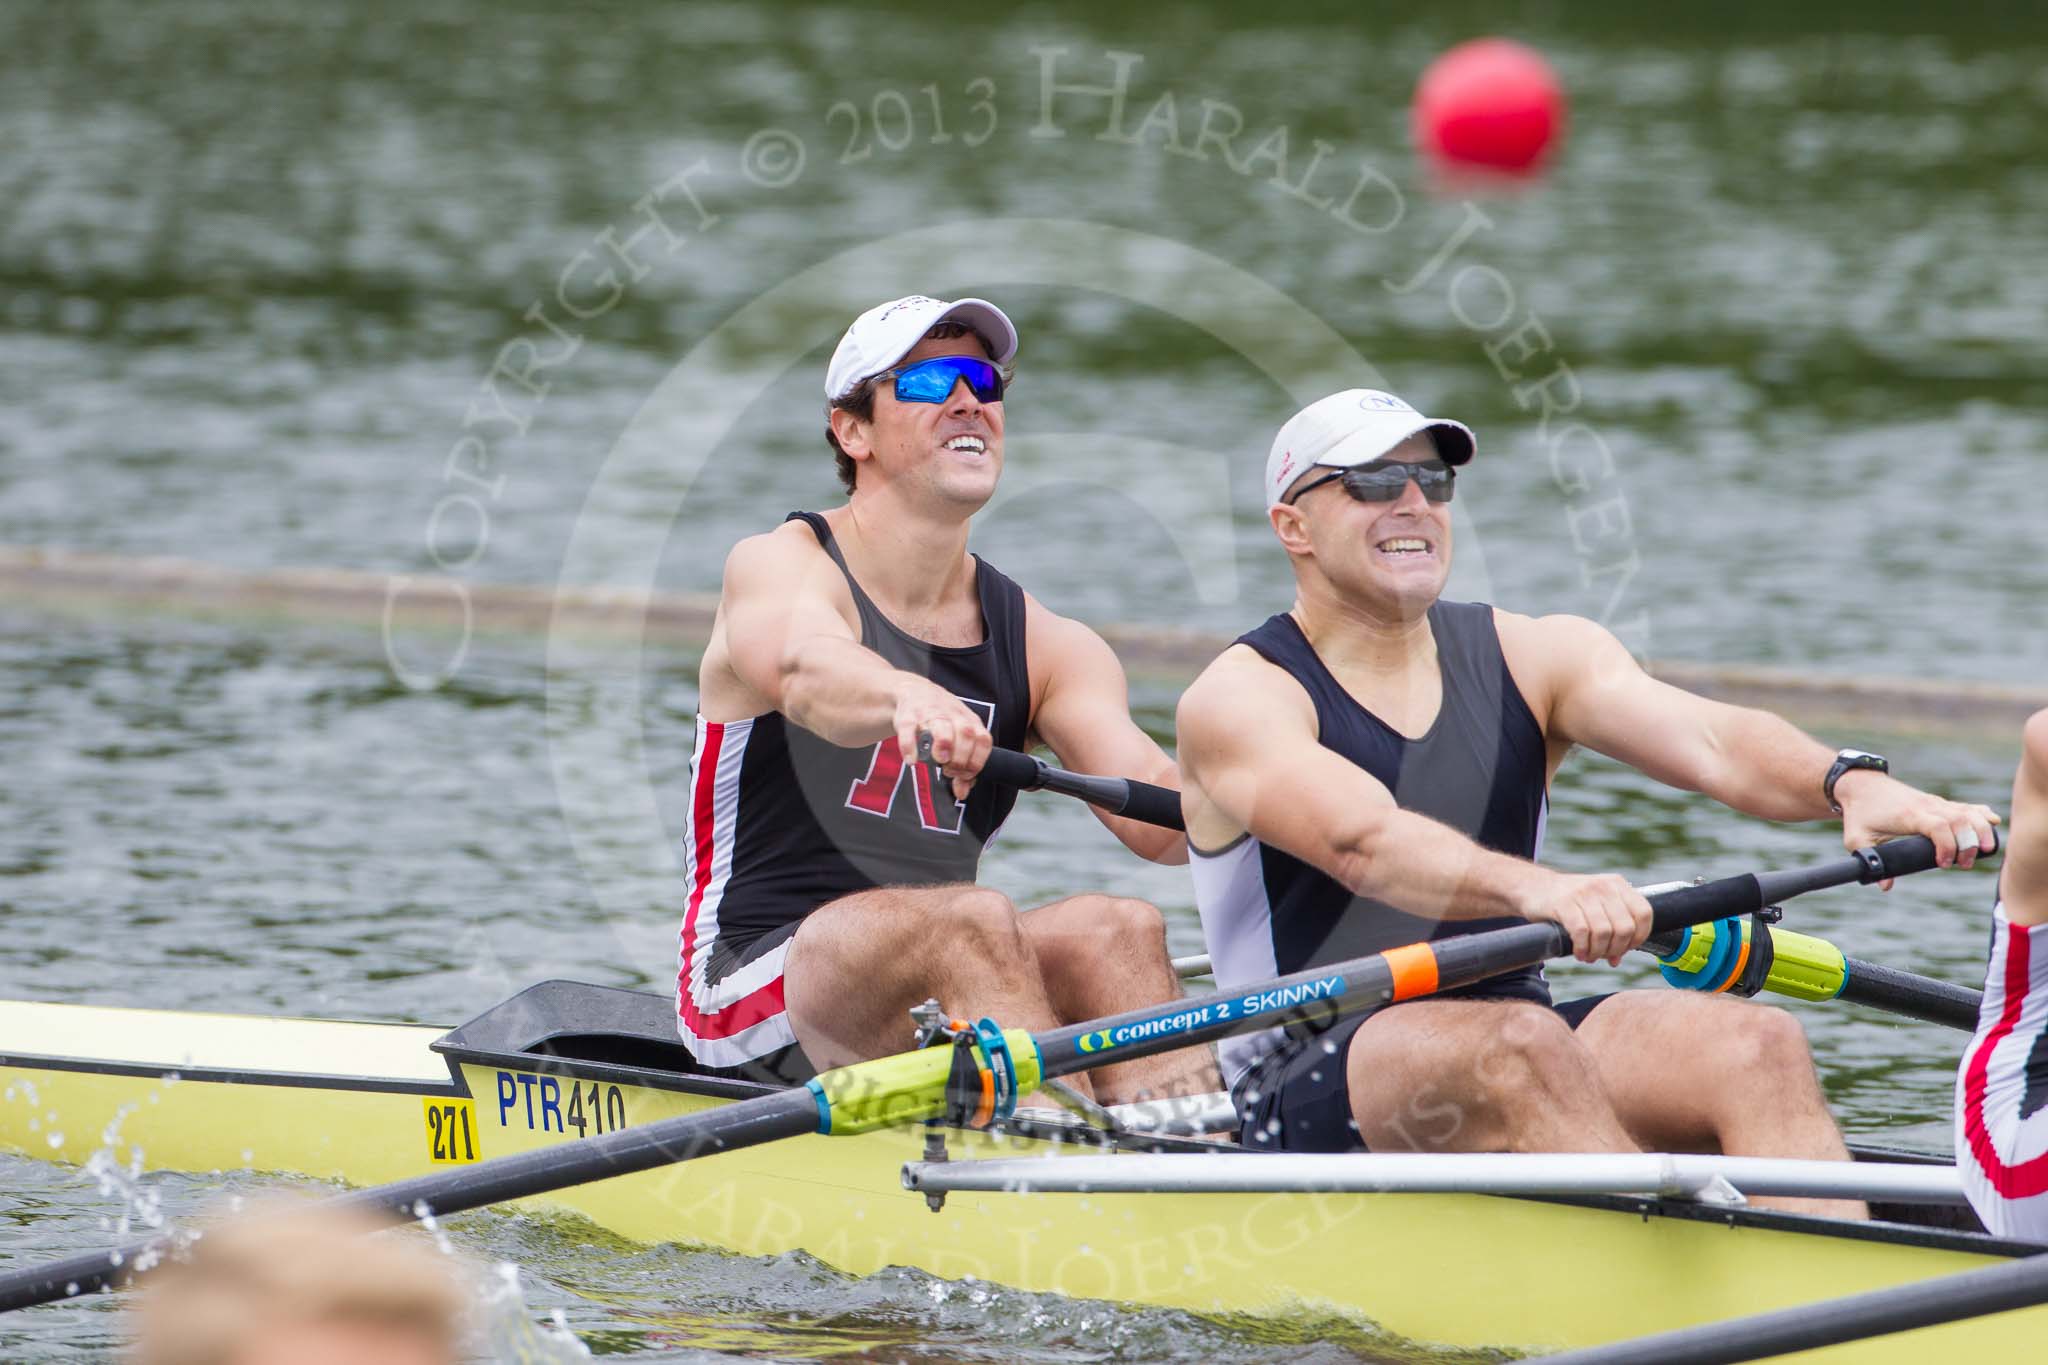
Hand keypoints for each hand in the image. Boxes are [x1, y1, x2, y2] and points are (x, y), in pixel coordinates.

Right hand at [893, 679, 990, 799]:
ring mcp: (930, 714)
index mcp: (970, 721)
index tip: (966, 774)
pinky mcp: (908, 716)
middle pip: (967, 734)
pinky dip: (910, 747)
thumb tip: (962, 792)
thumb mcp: (958, 738)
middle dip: (961, 757)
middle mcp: (953, 716)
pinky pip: (909, 730)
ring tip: (939, 761)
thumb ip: (963, 766)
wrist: (915, 691)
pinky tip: (912, 761)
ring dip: (944, 746)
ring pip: (942, 727)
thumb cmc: (942, 720)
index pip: (983, 741)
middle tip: (949, 770)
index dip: (977, 761)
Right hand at [1518, 870, 1653, 965]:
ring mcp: (1584, 893)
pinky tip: (1579, 952)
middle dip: (1616, 949)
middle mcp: (1604, 886)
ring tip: (1590, 957)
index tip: (1626, 948)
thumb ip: (1612, 926)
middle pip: (1625, 927)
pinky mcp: (1564, 903)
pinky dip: (1583, 948)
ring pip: (1604, 932)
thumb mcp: (1597, 904)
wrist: (1533, 887)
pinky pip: (1582, 932)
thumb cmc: (1569, 902)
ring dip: (1598, 952)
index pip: (1644, 914)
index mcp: (1617, 885)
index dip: (1639, 937)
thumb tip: (1618, 959)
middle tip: (1604, 956)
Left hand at [1836, 771, 2000, 886]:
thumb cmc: (1859, 813)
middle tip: (1964, 865)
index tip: (1943, 864)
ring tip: (1985, 851)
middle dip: (1970, 844)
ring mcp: (1935, 803)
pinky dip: (1981, 815)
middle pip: (1961, 820)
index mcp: (1908, 815)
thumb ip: (1869, 861)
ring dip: (1982, 831)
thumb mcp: (1856, 839)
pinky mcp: (1939, 803)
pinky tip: (1992, 823)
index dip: (1947, 846)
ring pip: (1969, 812)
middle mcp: (1927, 806)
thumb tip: (1886, 886)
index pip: (1938, 826)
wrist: (1861, 786)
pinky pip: (1966, 807)